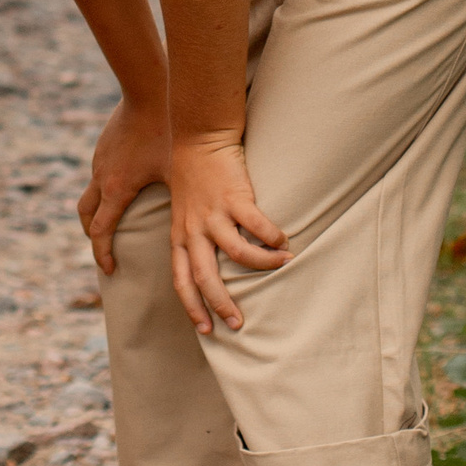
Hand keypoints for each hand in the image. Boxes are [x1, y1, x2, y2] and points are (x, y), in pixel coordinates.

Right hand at [78, 94, 170, 277]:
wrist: (148, 89)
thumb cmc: (166, 130)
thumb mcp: (178, 170)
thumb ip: (186, 199)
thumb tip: (209, 227)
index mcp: (118, 189)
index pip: (101, 232)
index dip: (103, 254)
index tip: (111, 270)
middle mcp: (102, 177)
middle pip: (86, 217)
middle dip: (92, 236)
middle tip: (105, 252)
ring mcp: (99, 160)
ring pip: (90, 194)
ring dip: (96, 212)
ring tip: (111, 222)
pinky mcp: (103, 146)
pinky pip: (98, 175)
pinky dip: (105, 189)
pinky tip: (124, 185)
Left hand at [166, 134, 288, 334]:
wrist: (197, 135)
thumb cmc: (191, 173)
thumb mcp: (182, 211)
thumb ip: (193, 236)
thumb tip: (211, 264)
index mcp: (180, 235)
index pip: (182, 280)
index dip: (193, 307)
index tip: (205, 330)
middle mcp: (194, 229)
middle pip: (205, 278)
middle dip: (222, 304)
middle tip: (239, 324)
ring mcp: (214, 213)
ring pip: (238, 254)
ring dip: (262, 266)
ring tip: (283, 266)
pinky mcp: (235, 196)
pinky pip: (258, 226)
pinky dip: (273, 238)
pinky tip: (285, 242)